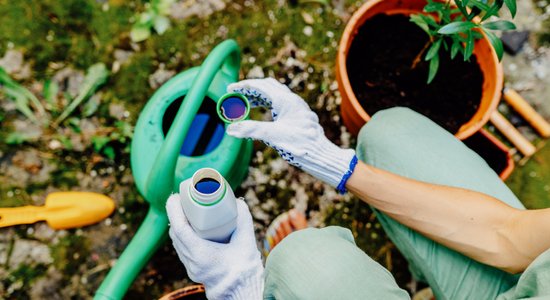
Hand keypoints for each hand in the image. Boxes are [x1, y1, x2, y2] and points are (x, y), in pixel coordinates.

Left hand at [166, 195, 263, 299]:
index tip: (176, 197)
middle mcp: (191, 261)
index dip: (174, 211)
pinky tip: (190, 228)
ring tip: (186, 211)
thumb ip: (243, 220)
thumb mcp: (246, 241)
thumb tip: (238, 202)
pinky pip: (182, 249)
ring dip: (178, 225)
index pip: (179, 228)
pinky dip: (182, 235)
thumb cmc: (244, 268)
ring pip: (177, 242)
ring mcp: (190, 267)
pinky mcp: (193, 269)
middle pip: (175, 234)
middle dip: (175, 214)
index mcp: (201, 254)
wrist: (242, 291)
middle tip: (183, 200)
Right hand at [226, 78, 356, 192]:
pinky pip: (280, 103)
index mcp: (285, 100)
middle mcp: (292, 100)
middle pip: (267, 86)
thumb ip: (251, 130)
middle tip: (235, 95)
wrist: (321, 154)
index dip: (242, 86)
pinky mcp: (299, 115)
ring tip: (245, 104)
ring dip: (258, 96)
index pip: (260, 86)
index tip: (229, 89)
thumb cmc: (300, 144)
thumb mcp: (272, 136)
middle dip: (250, 89)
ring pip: (275, 94)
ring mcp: (297, 107)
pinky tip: (263, 113)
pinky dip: (267, 104)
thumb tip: (230, 129)